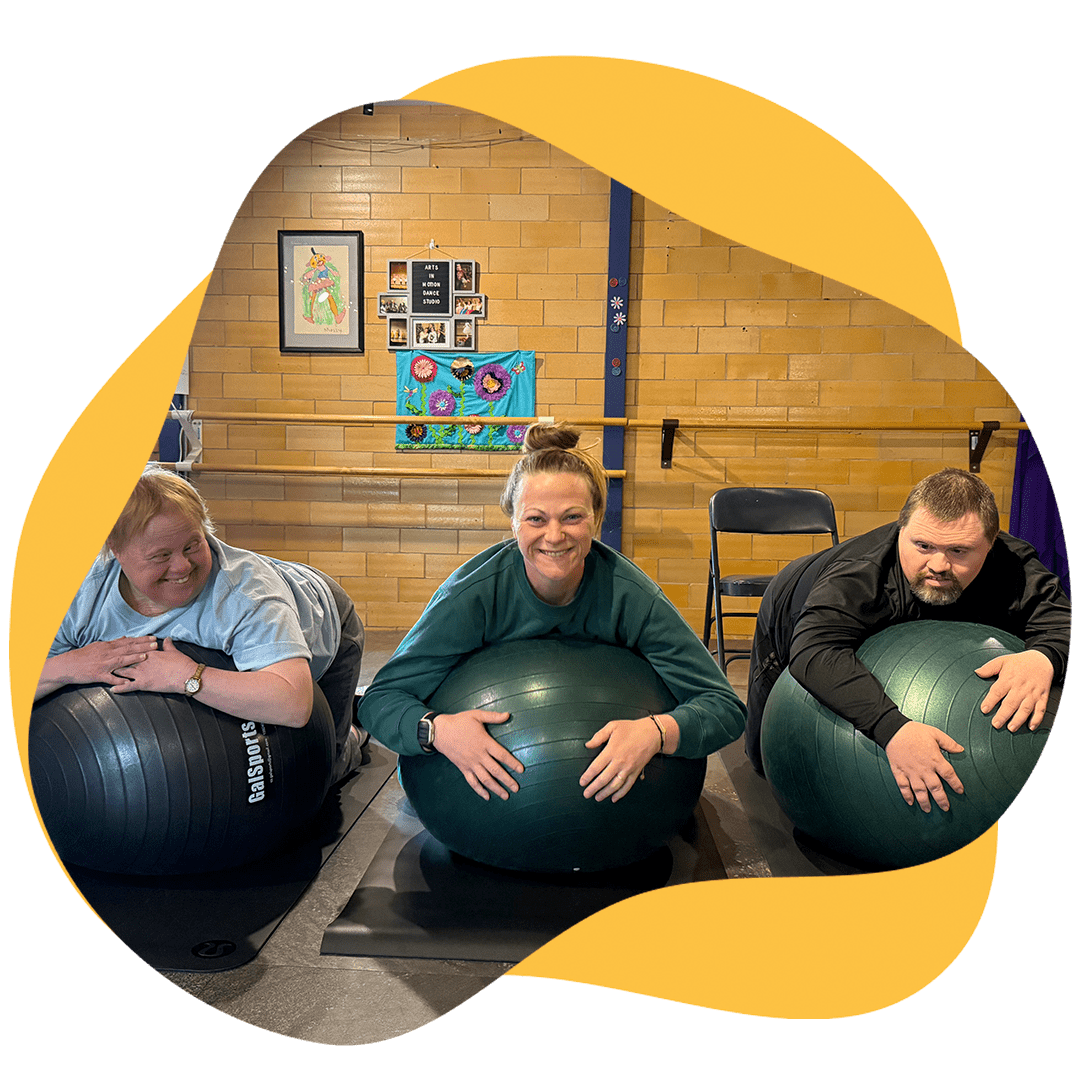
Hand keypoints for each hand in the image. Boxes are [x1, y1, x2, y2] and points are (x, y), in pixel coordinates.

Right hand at [44, 635, 158, 689]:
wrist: (67, 665)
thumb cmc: (83, 656)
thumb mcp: (99, 646)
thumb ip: (113, 643)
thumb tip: (125, 638)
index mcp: (108, 646)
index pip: (128, 641)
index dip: (141, 639)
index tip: (153, 637)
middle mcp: (107, 654)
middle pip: (128, 649)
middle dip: (143, 646)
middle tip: (156, 644)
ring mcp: (103, 664)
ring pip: (121, 660)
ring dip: (134, 658)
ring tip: (146, 656)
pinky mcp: (98, 675)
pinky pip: (110, 678)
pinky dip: (119, 680)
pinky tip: (128, 682)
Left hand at [111, 637, 195, 694]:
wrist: (186, 675)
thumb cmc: (181, 663)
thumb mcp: (174, 651)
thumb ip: (168, 645)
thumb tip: (167, 639)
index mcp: (149, 653)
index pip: (134, 650)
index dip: (126, 650)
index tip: (119, 650)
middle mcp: (143, 662)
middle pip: (125, 660)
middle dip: (116, 661)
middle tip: (107, 661)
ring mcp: (142, 673)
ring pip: (123, 672)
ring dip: (114, 673)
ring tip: (106, 674)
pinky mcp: (143, 684)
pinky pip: (128, 686)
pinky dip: (119, 688)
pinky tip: (112, 690)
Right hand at [432, 710, 522, 800]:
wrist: (440, 731)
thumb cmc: (459, 722)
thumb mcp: (477, 715)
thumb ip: (493, 717)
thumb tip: (508, 715)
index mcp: (484, 742)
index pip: (502, 755)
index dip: (512, 763)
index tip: (521, 770)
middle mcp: (479, 755)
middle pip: (496, 770)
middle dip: (507, 780)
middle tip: (516, 788)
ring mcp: (470, 763)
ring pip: (485, 779)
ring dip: (496, 788)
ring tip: (505, 796)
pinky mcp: (463, 768)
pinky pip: (472, 782)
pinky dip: (479, 790)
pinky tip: (487, 796)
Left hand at [580, 715, 667, 802]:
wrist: (651, 733)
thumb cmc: (632, 729)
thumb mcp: (613, 726)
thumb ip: (598, 736)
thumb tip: (588, 745)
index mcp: (612, 751)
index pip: (596, 767)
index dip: (587, 776)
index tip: (582, 782)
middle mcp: (619, 762)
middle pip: (603, 779)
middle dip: (593, 788)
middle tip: (586, 794)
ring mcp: (628, 769)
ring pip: (615, 785)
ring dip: (605, 793)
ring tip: (597, 798)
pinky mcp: (636, 772)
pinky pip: (627, 786)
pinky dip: (620, 794)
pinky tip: (614, 798)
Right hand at [885, 720, 964, 812]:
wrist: (893, 730)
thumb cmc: (914, 731)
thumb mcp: (935, 733)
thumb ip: (949, 743)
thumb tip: (960, 750)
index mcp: (935, 759)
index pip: (949, 775)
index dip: (956, 784)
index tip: (960, 791)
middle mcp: (924, 769)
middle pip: (935, 788)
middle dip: (941, 800)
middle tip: (945, 808)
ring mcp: (911, 772)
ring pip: (920, 791)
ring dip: (925, 802)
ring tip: (928, 810)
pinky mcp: (899, 772)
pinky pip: (903, 787)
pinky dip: (906, 795)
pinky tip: (910, 802)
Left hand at [975, 650, 1054, 731]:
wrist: (1042, 660)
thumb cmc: (1019, 662)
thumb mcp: (1002, 661)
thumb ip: (989, 668)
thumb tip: (976, 672)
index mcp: (1009, 679)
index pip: (998, 691)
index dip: (990, 701)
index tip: (984, 709)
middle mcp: (1021, 687)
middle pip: (1011, 702)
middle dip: (1003, 714)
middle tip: (995, 724)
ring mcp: (1032, 693)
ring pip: (1025, 708)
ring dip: (1018, 719)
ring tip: (1011, 728)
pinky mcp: (1042, 697)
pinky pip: (1041, 709)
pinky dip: (1037, 718)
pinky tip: (1031, 727)